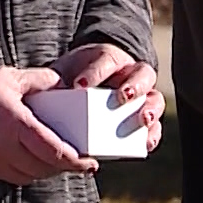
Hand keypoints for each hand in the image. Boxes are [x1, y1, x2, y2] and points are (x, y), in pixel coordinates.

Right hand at [0, 65, 98, 184]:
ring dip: (47, 171)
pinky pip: (13, 176)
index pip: (54, 151)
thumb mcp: (11, 78)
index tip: (89, 163)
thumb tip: (62, 83)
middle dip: (64, 166)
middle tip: (80, 161)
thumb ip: (40, 80)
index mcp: (17, 124)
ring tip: (59, 161)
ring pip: (30, 175)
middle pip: (45, 167)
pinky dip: (28, 172)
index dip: (76, 161)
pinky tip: (35, 162)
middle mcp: (6, 147)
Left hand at [50, 43, 166, 153]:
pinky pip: (154, 127)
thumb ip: (58, 82)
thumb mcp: (64, 74)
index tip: (80, 86)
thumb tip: (47, 98)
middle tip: (121, 97)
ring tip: (141, 120)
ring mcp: (142, 97)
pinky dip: (151, 135)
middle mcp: (131, 74)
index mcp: (110, 58)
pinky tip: (144, 144)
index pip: (107, 59)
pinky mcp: (144, 120)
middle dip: (133, 86)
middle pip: (142, 74)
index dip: (96, 72)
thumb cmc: (73, 79)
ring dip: (149, 110)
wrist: (84, 89)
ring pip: (155, 98)